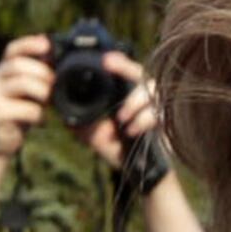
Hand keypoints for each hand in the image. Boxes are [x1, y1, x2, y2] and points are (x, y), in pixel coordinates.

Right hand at [0, 34, 54, 160]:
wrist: (2, 142)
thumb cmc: (20, 112)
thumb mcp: (30, 90)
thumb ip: (38, 73)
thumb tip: (55, 52)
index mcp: (4, 70)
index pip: (12, 50)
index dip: (29, 43)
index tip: (46, 44)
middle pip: (17, 64)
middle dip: (41, 71)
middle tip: (54, 81)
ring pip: (21, 83)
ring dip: (42, 90)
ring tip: (48, 101)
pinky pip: (26, 109)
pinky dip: (39, 114)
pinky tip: (41, 121)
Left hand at [77, 51, 158, 166]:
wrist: (141, 173)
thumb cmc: (120, 150)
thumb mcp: (96, 136)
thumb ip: (83, 123)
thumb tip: (63, 116)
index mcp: (128, 97)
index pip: (125, 73)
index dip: (118, 63)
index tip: (105, 59)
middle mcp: (144, 98)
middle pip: (140, 73)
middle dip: (125, 67)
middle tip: (108, 63)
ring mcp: (157, 107)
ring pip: (150, 90)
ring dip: (134, 102)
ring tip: (121, 118)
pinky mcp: (167, 121)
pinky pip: (157, 113)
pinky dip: (143, 120)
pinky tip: (131, 131)